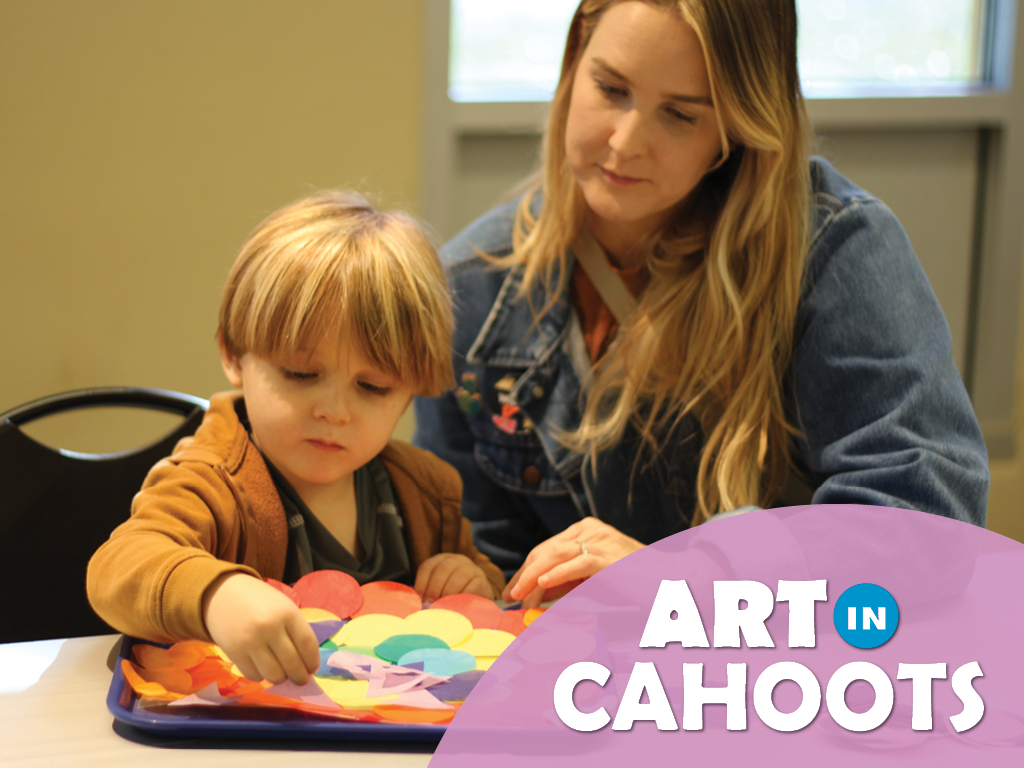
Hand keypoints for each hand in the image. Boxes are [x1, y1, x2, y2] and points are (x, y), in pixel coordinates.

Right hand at [202, 572, 319, 684]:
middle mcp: (270, 627)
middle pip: (292, 664)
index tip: (312, 668)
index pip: (308, 644)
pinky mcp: (234, 652)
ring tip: (281, 672)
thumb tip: (307, 664)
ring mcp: (251, 641)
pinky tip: (262, 667)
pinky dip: (261, 676)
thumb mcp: (284, 607)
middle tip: (300, 679)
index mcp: (287, 613)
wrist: (224, 594)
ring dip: (281, 678)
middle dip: (300, 677)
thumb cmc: (260, 602)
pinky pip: (254, 676)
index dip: (313, 661)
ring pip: (274, 675)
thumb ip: (296, 631)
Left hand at [414, 553, 493, 602]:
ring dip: (449, 591)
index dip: (422, 583)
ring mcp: (472, 568)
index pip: (428, 566)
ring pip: (461, 574)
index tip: (419, 599)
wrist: (477, 596)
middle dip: (434, 588)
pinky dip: (463, 596)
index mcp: (442, 559)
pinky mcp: (482, 580)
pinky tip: (457, 605)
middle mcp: (458, 560)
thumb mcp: (439, 588)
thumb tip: (418, 603)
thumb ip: (429, 591)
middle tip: (430, 604)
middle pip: (444, 568)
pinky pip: (473, 586)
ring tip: (443, 605)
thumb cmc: (453, 593)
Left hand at [503, 518, 644, 607]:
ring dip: (534, 577)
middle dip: (525, 574)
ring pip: (556, 555)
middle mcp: (590, 529)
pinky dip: (558, 574)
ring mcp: (600, 539)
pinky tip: (542, 584)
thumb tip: (535, 592)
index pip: (547, 548)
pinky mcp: (609, 555)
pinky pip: (577, 563)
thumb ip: (566, 582)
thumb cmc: (631, 584)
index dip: (526, 569)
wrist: (669, 582)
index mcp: (586, 530)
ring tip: (520, 596)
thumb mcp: (592, 580)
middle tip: (511, 596)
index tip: (513, 590)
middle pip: (547, 550)